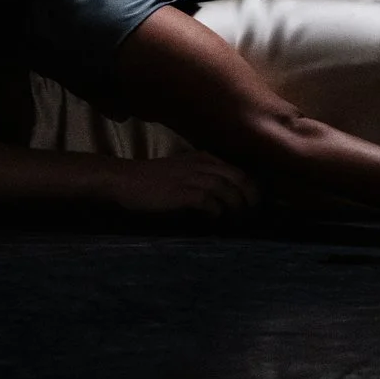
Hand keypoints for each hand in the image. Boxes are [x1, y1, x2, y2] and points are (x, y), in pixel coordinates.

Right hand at [101, 154, 261, 219]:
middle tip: (251, 214)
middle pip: (239, 177)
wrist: (124, 180)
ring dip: (236, 206)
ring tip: (237, 220)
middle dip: (250, 197)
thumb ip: (203, 177)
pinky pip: (209, 200)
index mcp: (203, 158)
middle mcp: (201, 164)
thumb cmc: (152, 180)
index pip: (239, 169)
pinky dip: (216, 211)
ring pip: (227, 188)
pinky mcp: (181, 192)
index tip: (255, 204)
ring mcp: (191, 177)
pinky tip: (214, 219)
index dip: (251, 187)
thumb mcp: (183, 171)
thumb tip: (226, 197)